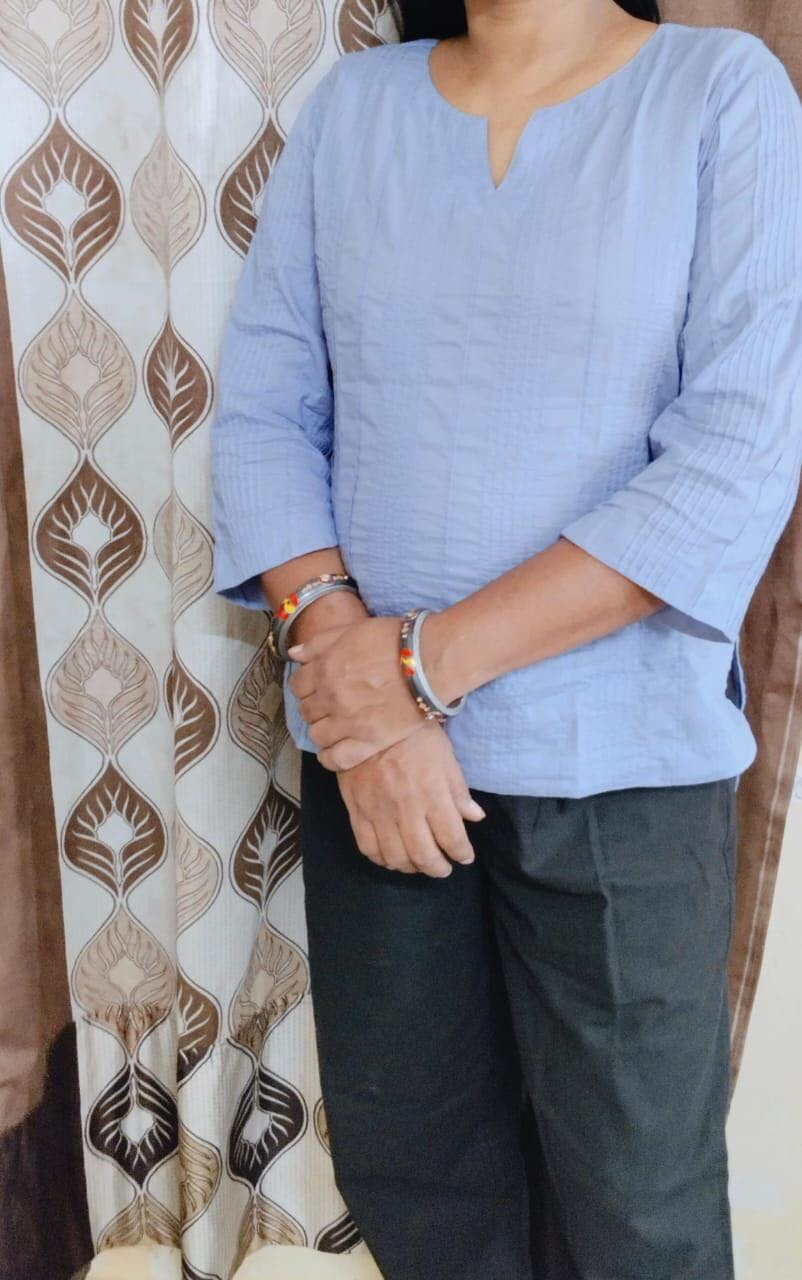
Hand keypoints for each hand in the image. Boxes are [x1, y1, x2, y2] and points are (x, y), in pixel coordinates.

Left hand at [287, 615, 432, 770]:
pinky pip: (336, 759)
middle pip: (306, 711)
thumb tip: (294, 654)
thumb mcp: (351, 631)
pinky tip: (334, 751)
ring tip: (335, 725)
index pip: (297, 685)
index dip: (306, 685)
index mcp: (324, 670)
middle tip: (328, 704)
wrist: (428, 662)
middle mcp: (330, 698)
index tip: (317, 685)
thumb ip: (319, 643)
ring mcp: (347, 723)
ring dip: (321, 730)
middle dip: (314, 706)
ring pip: (316, 735)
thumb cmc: (393, 641)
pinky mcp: (368, 742)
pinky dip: (330, 758)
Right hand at [335, 718, 485, 876]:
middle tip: (444, 868)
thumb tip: (475, 817)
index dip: (461, 853)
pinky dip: (381, 859)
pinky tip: (391, 857)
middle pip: (424, 855)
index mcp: (432, 793)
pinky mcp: (357, 810)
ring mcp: (378, 811)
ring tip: (419, 864)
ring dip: (411, 868)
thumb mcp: (445, 757)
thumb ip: (458, 790)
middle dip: (438, 868)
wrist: (371, 719)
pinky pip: (367, 847)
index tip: (464, 856)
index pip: (451, 838)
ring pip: (395, 857)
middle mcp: (406, 808)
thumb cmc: (415, 735)